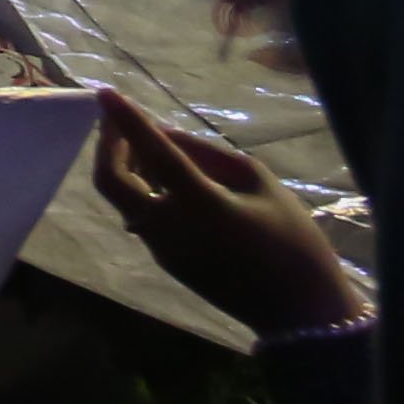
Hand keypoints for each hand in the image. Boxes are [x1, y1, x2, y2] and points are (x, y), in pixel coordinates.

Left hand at [87, 89, 366, 340]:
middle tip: (116, 118)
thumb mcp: (259, 182)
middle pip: (112, 182)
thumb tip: (164, 134)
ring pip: (123, 200)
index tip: (104, 92)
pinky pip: (141, 216)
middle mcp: (168, 228)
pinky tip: (159, 172)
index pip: (152, 153)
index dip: (125, 120)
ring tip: (141, 139)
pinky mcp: (166, 262)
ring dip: (122, 166)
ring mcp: (162, 250)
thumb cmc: (292, 239)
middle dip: (107, 145)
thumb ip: (208, 155)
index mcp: (199, 205)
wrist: (299, 311)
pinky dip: (140, 188)